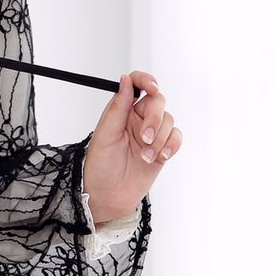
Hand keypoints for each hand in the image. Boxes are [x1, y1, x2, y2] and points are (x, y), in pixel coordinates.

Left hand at [82, 70, 180, 220]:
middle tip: (145, 138)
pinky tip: (159, 157)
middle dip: (155, 119)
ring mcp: (151, 134)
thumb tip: (125, 79)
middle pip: (158, 102)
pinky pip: (176, 137)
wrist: (108, 196)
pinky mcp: (162, 149)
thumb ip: (118, 107)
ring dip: (160, 139)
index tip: (152, 87)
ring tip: (145, 156)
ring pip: (169, 121)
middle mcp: (137, 119)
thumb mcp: (105, 134)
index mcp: (121, 111)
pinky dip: (171, 146)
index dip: (146, 80)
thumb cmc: (99, 166)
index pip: (137, 84)